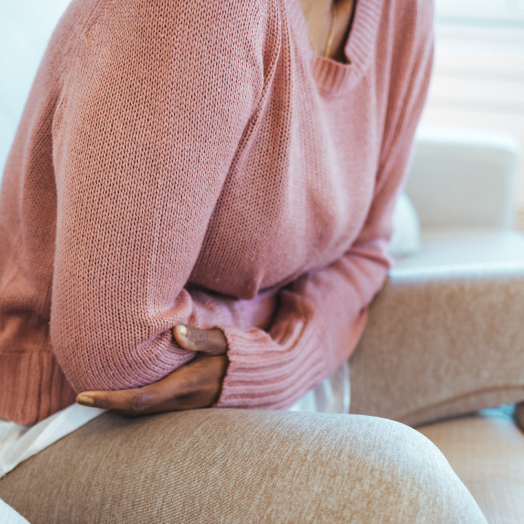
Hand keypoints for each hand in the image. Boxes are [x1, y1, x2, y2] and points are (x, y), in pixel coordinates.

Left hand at [76, 325, 227, 416]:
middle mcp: (181, 402)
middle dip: (107, 405)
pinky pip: (153, 409)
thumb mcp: (222, 342)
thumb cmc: (237, 357)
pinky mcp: (185, 405)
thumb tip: (176, 330)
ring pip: (143, 412)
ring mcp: (183, 407)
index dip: (109, 400)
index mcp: (185, 385)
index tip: (82, 396)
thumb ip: (200, 337)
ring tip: (97, 390)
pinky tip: (126, 389)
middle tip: (82, 393)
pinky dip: (134, 403)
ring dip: (119, 405)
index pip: (140, 399)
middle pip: (135, 411)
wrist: (256, 379)